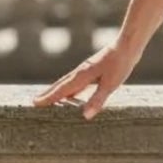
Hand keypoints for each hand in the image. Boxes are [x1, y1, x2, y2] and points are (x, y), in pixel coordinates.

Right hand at [30, 35, 144, 119]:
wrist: (127, 45)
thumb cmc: (120, 65)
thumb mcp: (110, 85)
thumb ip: (97, 100)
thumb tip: (85, 116)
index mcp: (82, 76)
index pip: (62, 90)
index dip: (49, 98)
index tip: (35, 103)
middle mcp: (81, 72)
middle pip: (61, 85)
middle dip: (48, 94)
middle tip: (35, 102)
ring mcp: (86, 69)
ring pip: (67, 82)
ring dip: (57, 90)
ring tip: (48, 98)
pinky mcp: (93, 69)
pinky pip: (76, 81)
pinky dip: (69, 87)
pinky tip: (73, 93)